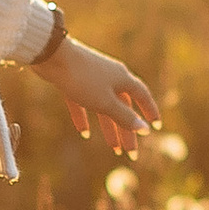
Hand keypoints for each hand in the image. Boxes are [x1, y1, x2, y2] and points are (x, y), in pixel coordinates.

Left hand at [35, 35, 158, 155]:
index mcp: (123, 79)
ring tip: (113, 149)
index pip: (142, 96)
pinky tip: (84, 133)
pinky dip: (85, 117)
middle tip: (131, 153)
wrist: (52, 56)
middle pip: (123, 108)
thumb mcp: (105, 103)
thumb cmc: (83, 79)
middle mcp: (111, 78)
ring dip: (109, 128)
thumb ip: (124, 117)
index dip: (150, 111)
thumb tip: (145, 129)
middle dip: (128, 131)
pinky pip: (83, 103)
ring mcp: (92, 79)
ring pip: (104, 108)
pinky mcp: (74, 82)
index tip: (156, 126)